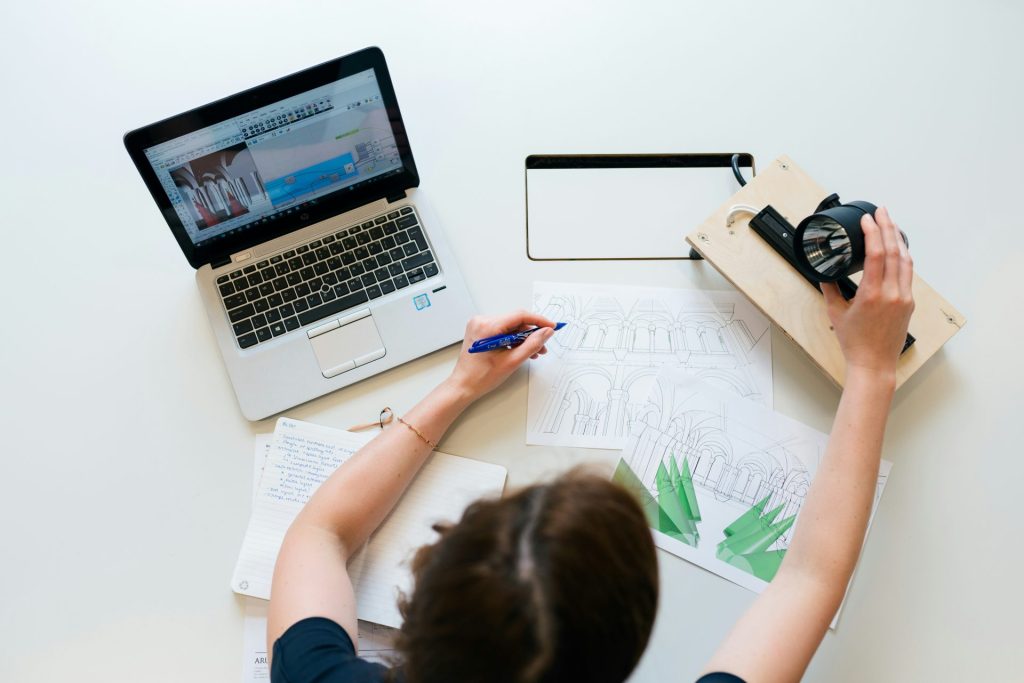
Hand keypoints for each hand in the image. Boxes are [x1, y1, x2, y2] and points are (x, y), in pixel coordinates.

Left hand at [444, 310, 556, 402]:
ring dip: (523, 338)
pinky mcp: (481, 331)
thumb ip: (532, 344)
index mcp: (487, 326)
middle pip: (515, 322)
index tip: (552, 327)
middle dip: (531, 334)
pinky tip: (521, 350)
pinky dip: (513, 340)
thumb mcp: (512, 361)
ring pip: (510, 327)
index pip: (520, 316)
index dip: (539, 321)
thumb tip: (546, 332)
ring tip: (534, 352)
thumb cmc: (482, 377)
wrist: (463, 385)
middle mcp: (482, 321)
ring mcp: (480, 325)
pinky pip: (503, 331)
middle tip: (543, 346)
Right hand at [822, 207, 914, 378]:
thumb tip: (824, 274)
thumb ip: (830, 289)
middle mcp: (892, 293)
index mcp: (872, 294)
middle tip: (882, 211)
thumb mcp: (836, 313)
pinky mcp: (909, 302)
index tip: (868, 219)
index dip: (873, 232)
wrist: (874, 364)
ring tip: (891, 224)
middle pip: (894, 251)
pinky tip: (897, 249)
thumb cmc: (855, 343)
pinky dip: (902, 256)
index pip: (876, 254)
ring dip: (898, 239)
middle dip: (888, 227)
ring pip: (905, 260)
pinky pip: (908, 273)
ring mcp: (904, 297)